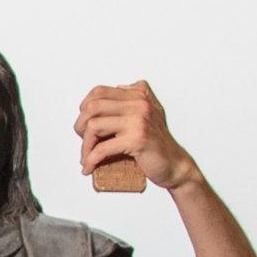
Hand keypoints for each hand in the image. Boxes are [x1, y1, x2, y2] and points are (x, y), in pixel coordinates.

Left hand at [75, 82, 198, 191]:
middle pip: (93, 107)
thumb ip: (136, 97)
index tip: (84, 125)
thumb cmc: (158, 144)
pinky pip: (103, 148)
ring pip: (94, 126)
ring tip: (86, 157)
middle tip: (83, 141)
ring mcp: (138, 121)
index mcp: (138, 95)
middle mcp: (138, 104)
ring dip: (85, 145)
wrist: (175, 165)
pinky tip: (89, 168)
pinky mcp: (136, 140)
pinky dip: (91, 160)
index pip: (99, 92)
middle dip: (80, 125)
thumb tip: (118, 89)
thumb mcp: (151, 112)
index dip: (85, 108)